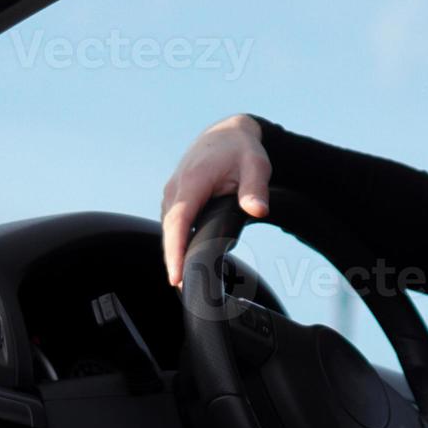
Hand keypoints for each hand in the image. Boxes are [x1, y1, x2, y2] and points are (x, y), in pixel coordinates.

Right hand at [160, 114, 270, 287]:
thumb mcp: (256, 164)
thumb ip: (256, 188)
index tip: (176, 277)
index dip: (175, 251)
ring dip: (174, 254)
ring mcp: (172, 194)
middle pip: (169, 232)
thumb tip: (258, 210)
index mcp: (192, 182)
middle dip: (174, 262)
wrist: (226, 133)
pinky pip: (172, 225)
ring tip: (187, 285)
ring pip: (169, 230)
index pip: (179, 222)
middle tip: (186, 293)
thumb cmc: (241, 149)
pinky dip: (177, 243)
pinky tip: (187, 262)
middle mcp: (176, 189)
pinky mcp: (175, 200)